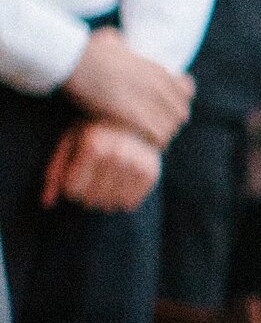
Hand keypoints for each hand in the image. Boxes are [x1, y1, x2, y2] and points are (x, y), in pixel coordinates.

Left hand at [43, 120, 162, 211]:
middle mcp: (118, 154)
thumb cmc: (93, 130)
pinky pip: (128, 203)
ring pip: (110, 204)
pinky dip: (121, 198)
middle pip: (91, 199)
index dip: (69, 185)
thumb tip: (47, 203)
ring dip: (103, 198)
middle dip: (85, 194)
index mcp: (94, 144)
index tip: (75, 174)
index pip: (73, 190)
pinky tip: (119, 183)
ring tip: (104, 180)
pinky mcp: (151, 173)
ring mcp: (137, 164)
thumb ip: (55, 172)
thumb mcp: (69, 142)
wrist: (133, 118)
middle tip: (90, 178)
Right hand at [65, 27, 192, 144]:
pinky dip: (151, 143)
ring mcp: (147, 101)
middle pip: (180, 112)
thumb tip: (118, 41)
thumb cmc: (86, 50)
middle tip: (156, 128)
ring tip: (148, 140)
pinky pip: (156, 136)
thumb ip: (121, 44)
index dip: (178, 102)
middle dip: (170, 121)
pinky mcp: (133, 117)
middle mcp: (157, 85)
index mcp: (156, 68)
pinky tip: (141, 144)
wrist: (72, 60)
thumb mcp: (111, 40)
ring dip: (161, 135)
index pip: (187, 90)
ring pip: (170, 127)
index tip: (167, 109)